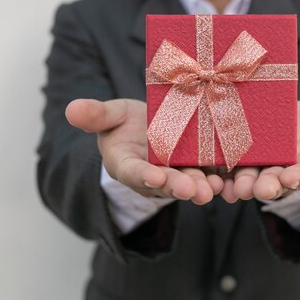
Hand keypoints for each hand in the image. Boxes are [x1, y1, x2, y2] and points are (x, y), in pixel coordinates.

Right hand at [65, 99, 222, 204]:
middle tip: (193, 190)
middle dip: (179, 186)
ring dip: (201, 187)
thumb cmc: (125, 123)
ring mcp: (176, 173)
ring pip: (189, 182)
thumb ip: (95, 115)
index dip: (143, 175)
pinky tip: (228, 179)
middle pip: (166, 183)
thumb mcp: (109, 116)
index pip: (133, 172)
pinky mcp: (197, 168)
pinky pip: (207, 175)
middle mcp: (153, 174)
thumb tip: (71, 109)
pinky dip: (217, 178)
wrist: (149, 127)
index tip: (153, 176)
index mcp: (127, 165)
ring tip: (213, 188)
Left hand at [221, 95, 299, 202]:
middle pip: (275, 184)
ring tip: (237, 189)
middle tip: (261, 188)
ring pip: (249, 184)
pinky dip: (219, 183)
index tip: (293, 178)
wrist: (270, 119)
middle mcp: (280, 173)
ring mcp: (255, 173)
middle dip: (268, 187)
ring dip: (242, 188)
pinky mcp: (232, 169)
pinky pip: (225, 179)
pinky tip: (213, 183)